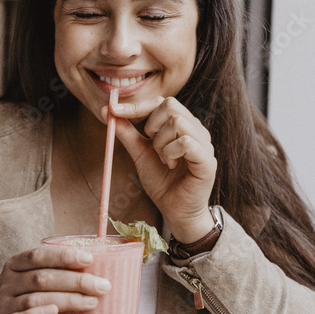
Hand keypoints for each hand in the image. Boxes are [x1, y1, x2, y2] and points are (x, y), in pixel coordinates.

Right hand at [0, 245, 111, 313]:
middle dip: (76, 280)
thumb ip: (53, 273)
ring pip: (37, 298)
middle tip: (102, 286)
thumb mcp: (30, 281)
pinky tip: (54, 312)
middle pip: (43, 277)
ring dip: (68, 299)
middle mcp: (8, 281)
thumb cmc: (22, 300)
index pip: (38, 255)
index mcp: (15, 265)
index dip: (64, 256)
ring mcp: (5, 303)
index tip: (89, 259)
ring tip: (92, 302)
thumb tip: (95, 271)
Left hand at [102, 96, 216, 242]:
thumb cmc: (162, 182)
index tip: (112, 111)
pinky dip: (170, 152)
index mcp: (182, 125)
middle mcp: (196, 129)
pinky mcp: (207, 160)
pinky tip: (170, 165)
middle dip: (152, 126)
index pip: (162, 102)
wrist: (175, 211)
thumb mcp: (140, 153)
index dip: (137, 106)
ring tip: (163, 160)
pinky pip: (186, 142)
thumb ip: (127, 132)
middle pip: (171, 105)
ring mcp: (204, 143)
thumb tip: (106, 110)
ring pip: (177, 122)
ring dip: (161, 143)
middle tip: (152, 146)